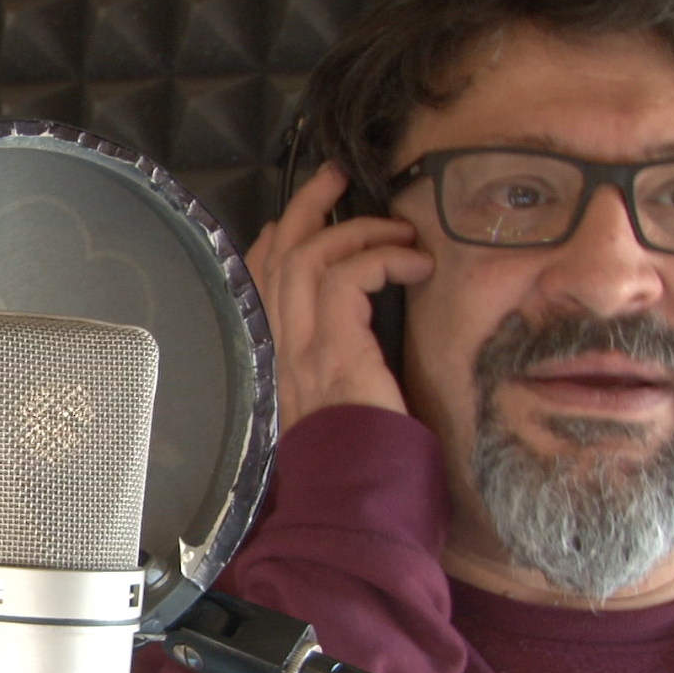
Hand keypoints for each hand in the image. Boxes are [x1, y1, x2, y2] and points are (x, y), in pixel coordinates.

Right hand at [246, 163, 434, 431]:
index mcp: (278, 355)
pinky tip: (414, 265)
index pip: (259, 280)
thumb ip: (336, 365)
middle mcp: (280, 345)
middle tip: (337, 175)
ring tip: (398, 227)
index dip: (277, 238)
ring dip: (356, 228)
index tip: (303, 218)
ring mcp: (301, 346)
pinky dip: (382, 258)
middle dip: (306, 205)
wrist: (353, 497)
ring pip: (308, 254)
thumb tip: (362, 335)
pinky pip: (348, 275)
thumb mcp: (334, 402)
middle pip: (277, 252)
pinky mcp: (334, 348)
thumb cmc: (356, 456)